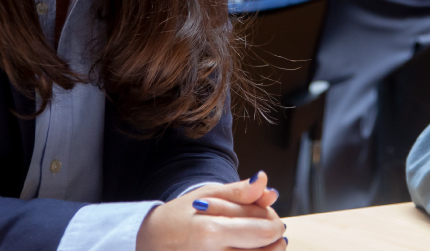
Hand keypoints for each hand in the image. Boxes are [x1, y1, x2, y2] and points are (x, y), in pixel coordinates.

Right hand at [137, 172, 286, 250]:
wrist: (154, 241)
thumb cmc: (181, 216)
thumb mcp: (207, 196)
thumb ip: (239, 192)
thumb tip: (266, 185)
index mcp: (211, 230)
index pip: (263, 228)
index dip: (272, 217)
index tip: (267, 210)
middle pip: (268, 249)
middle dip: (275, 235)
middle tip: (270, 225)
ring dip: (270, 249)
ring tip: (262, 238)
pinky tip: (250, 247)